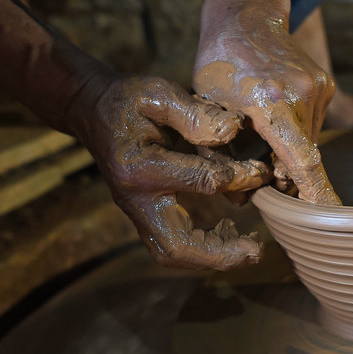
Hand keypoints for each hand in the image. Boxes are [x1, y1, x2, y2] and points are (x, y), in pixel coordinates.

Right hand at [68, 74, 270, 269]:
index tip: (260, 171)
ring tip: (249, 250)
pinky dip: (202, 250)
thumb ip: (196, 114)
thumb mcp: (159, 94)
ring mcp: (136, 213)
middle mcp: (135, 198)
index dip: (236, 178)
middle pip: (175, 246)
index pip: (199, 182)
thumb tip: (233, 131)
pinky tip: (230, 235)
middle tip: (257, 251)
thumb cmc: (129, 101)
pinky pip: (171, 246)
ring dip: (213, 258)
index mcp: (139, 166)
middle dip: (220, 254)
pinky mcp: (143, 216)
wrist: (92, 111)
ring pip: (172, 254)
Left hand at [193, 5, 340, 204]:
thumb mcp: (208, 110)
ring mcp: (318, 88)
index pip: (302, 160)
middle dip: (287, 175)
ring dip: (290, 153)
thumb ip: (223, 155)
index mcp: (270, 101)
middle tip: (262, 177)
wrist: (245, 17)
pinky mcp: (325, 85)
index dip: (316, 193)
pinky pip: (312, 125)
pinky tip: (273, 119)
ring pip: (309, 142)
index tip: (329, 216)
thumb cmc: (218, 65)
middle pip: (303, 156)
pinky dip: (295, 134)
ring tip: (261, 137)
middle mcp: (302, 95)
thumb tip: (244, 197)